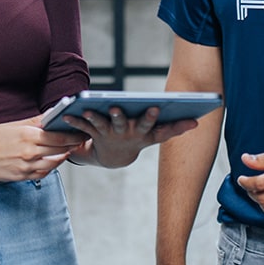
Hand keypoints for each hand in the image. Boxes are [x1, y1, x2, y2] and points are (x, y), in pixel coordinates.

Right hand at [0, 116, 86, 181]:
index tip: (81, 131)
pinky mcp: (21, 177)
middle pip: (59, 150)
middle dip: (72, 145)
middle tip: (80, 139)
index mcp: (27, 136)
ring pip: (53, 163)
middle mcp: (28, 153)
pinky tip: (53, 160)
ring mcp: (25, 167)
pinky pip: (42, 173)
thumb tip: (50, 115)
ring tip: (68, 149)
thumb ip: (34, 122)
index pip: (58, 138)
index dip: (73, 136)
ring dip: (63, 156)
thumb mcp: (12, 125)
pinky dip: (50, 167)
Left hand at [61, 106, 197, 167]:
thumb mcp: (157, 136)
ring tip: (87, 108)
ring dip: (94, 117)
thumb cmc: (139, 138)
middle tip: (116, 108)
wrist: (115, 157)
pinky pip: (83, 125)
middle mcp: (125, 133)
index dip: (153, 117)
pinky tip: (66, 114)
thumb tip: (197, 123)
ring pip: (101, 124)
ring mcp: (109, 134)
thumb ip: (175, 128)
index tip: (155, 107)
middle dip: (120, 116)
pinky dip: (75, 120)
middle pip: (123, 124)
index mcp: (142, 132)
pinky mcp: (94, 132)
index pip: (150, 125)